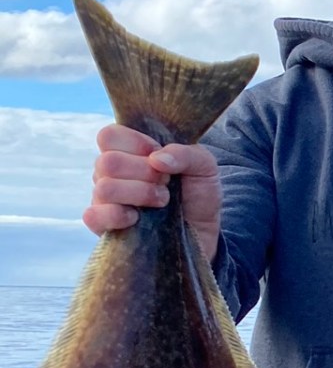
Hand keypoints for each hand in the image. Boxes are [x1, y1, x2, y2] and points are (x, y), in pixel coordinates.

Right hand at [84, 125, 222, 261]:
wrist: (203, 232)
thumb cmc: (197, 194)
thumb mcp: (204, 167)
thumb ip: (186, 153)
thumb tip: (156, 159)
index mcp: (127, 151)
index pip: (109, 135)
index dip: (136, 144)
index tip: (159, 156)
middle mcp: (110, 172)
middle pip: (107, 162)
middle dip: (145, 173)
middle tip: (166, 183)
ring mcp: (104, 199)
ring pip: (105, 188)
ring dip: (140, 194)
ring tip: (162, 201)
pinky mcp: (104, 225)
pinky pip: (93, 216)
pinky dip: (117, 216)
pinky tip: (137, 218)